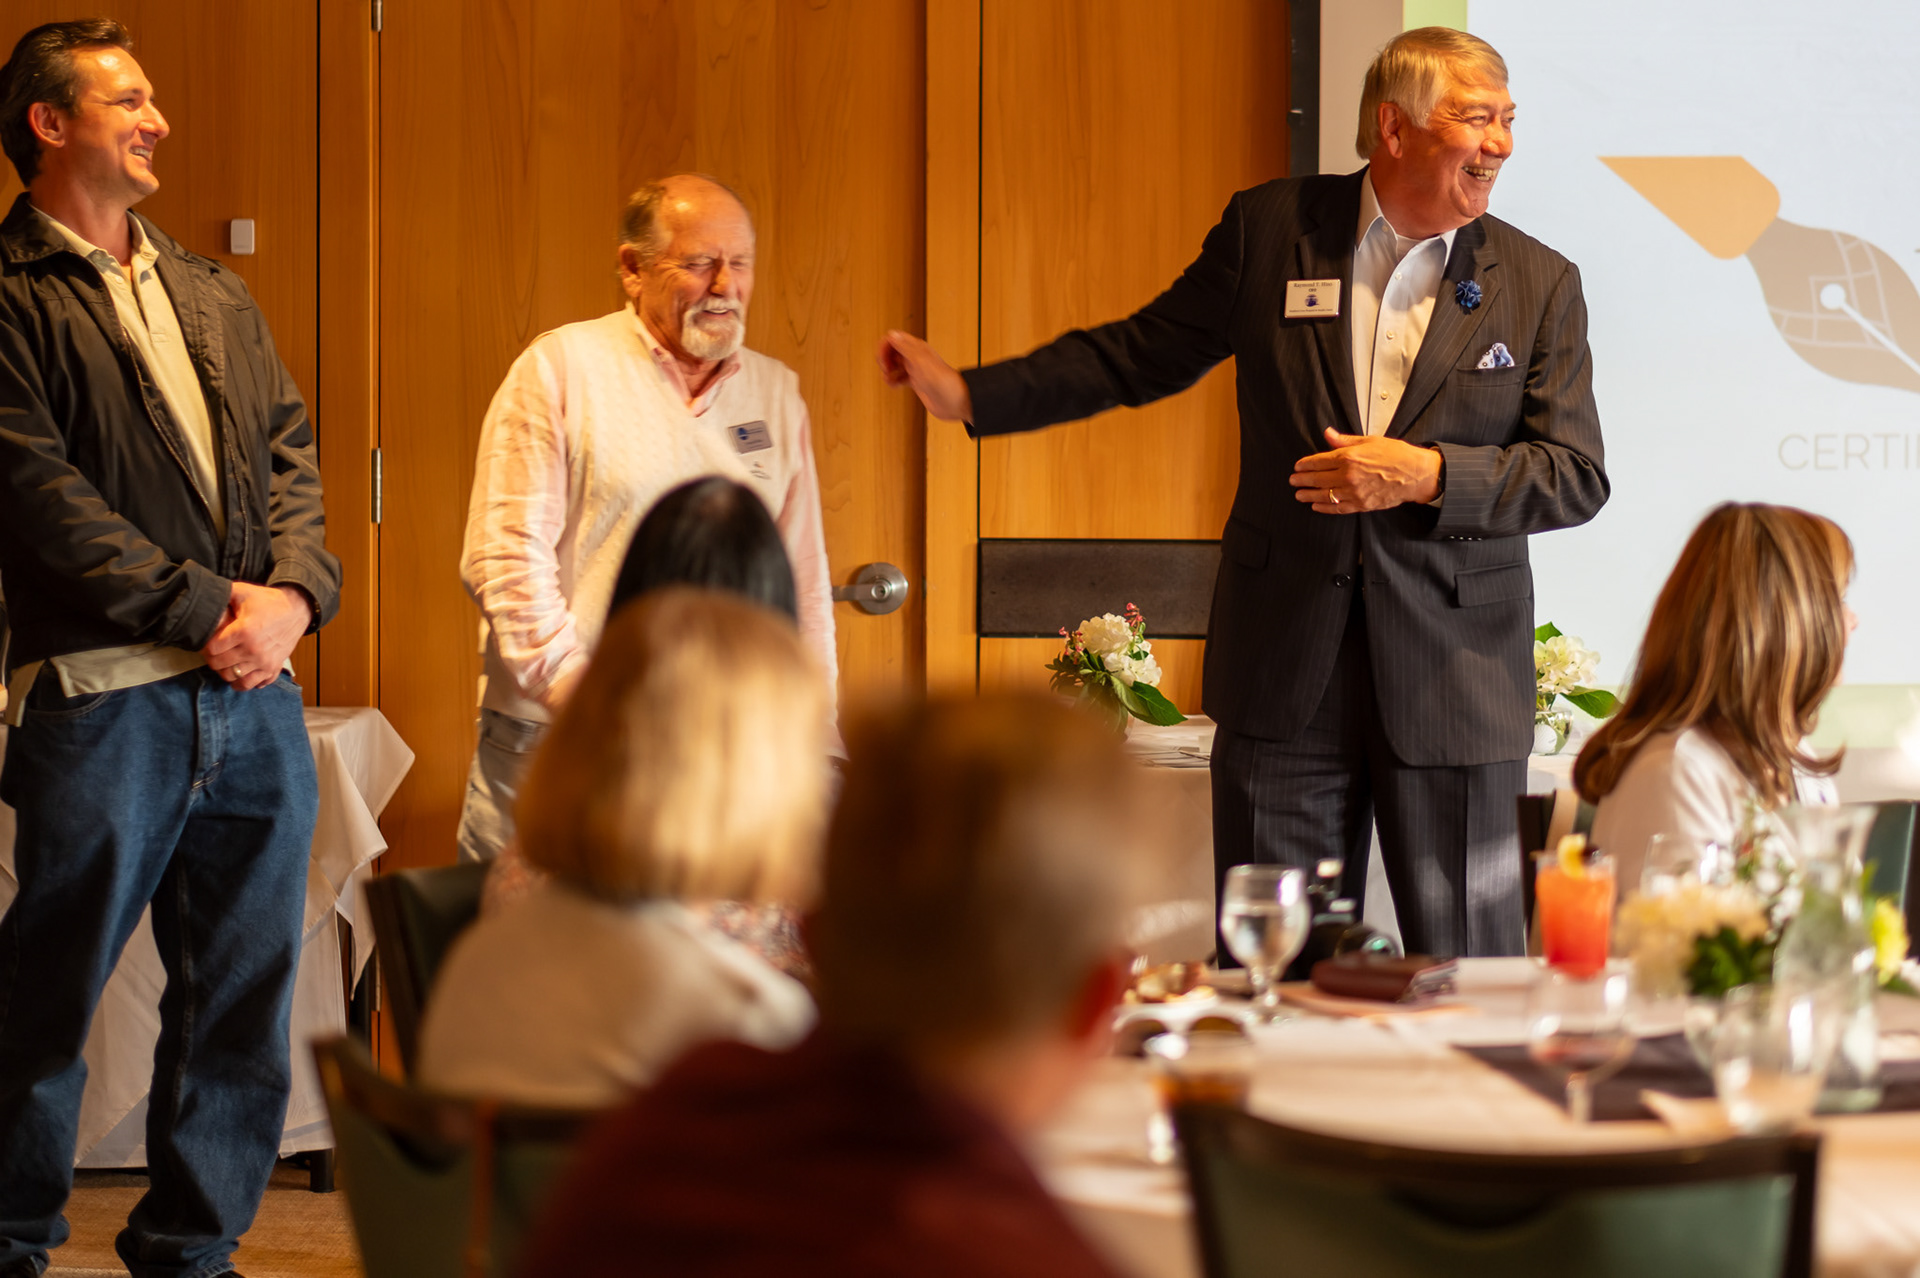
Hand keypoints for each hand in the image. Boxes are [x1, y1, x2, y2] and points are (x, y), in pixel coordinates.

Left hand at [202, 583, 311, 689]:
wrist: (297, 609)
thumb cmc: (268, 601)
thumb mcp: (242, 591)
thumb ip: (221, 594)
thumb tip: (203, 598)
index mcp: (244, 631)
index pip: (212, 649)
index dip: (206, 645)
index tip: (208, 641)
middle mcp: (253, 650)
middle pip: (219, 665)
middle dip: (213, 658)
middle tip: (215, 652)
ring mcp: (264, 661)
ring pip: (233, 678)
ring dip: (225, 671)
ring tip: (226, 662)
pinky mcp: (273, 668)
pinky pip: (253, 685)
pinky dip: (244, 682)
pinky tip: (241, 672)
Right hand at [876, 329, 972, 420]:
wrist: (953, 400)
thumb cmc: (942, 381)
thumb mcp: (920, 361)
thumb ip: (905, 347)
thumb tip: (892, 334)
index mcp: (916, 347)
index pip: (894, 338)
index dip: (885, 347)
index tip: (883, 360)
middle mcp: (915, 357)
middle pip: (892, 351)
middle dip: (884, 359)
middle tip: (885, 369)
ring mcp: (916, 370)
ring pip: (895, 364)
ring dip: (887, 370)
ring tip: (888, 378)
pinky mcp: (917, 382)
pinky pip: (900, 378)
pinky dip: (893, 381)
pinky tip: (894, 385)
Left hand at [1289, 428, 1441, 512]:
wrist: (1416, 474)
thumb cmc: (1397, 455)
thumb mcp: (1370, 440)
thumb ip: (1346, 440)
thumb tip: (1329, 434)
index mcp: (1349, 457)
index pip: (1319, 461)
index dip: (1305, 464)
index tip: (1298, 466)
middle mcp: (1348, 476)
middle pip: (1317, 479)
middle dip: (1302, 480)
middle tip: (1293, 481)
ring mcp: (1354, 492)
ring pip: (1324, 495)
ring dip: (1308, 495)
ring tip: (1299, 495)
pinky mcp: (1361, 505)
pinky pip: (1337, 508)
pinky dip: (1324, 508)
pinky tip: (1316, 506)